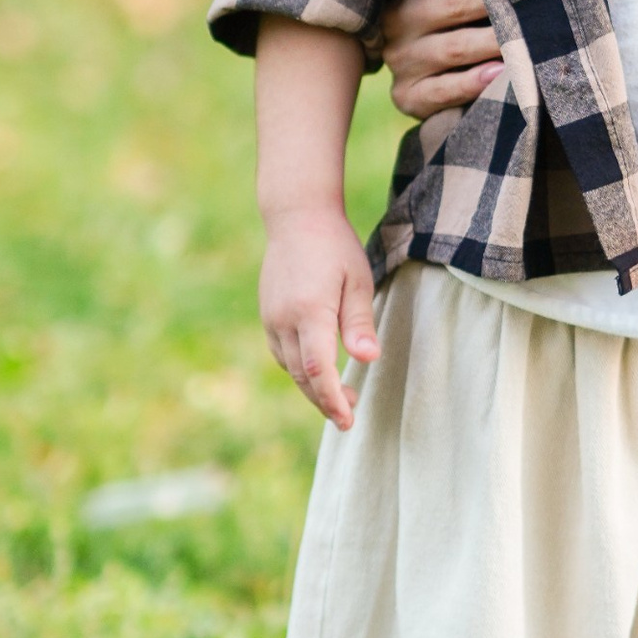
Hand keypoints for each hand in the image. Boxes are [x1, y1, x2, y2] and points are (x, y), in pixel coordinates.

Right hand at [259, 208, 379, 428]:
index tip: (348, 419)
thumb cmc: (335, 247)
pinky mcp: (268, 316)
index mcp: (309, 310)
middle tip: (351, 417)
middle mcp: (284, 319)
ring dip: (313, 389)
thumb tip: (368, 360)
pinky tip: (319, 373)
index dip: (332, 398)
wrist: (296, 218)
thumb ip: (359, 323)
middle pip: (302, 375)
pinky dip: (300, 370)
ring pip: (290, 368)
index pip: (318, 368)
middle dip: (325, 401)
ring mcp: (271, 319)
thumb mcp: (358, 281)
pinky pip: (283, 354)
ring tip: (342, 400)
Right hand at [380, 0, 498, 119]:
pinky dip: (473, 83)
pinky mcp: (407, 93)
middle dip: (498, 2)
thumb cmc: (452, 7)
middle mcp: (397, 13)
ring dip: (495, 44)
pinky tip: (500, 75)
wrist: (419, 67)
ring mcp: (400, 55)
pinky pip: (442, 90)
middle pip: (455, 4)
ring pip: (454, 48)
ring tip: (530, 41)